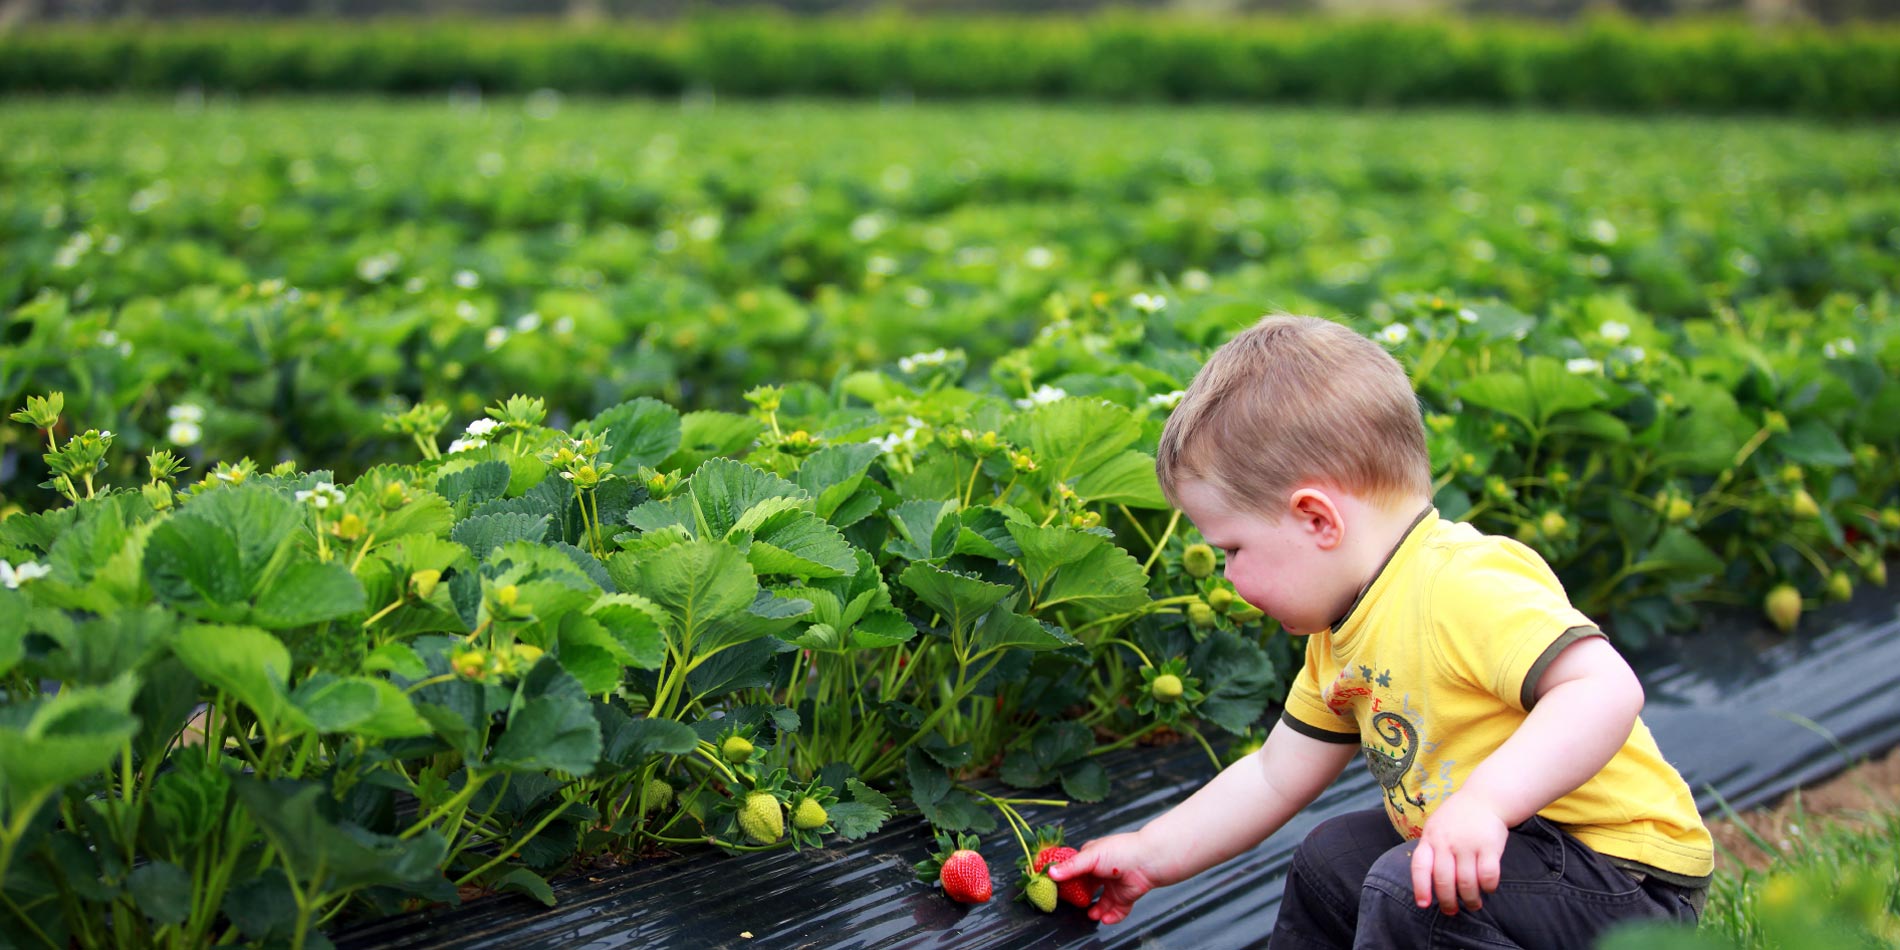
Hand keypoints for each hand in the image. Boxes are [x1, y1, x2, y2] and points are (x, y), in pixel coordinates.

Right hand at [1045, 831, 1162, 923]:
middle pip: (1086, 888)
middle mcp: (1102, 872)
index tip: (1057, 889)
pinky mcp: (1125, 896)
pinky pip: (1116, 910)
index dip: (1065, 880)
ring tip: (1091, 914)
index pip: (1074, 870)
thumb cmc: (1120, 851)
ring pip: (1101, 902)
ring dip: (1095, 910)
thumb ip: (1070, 867)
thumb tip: (1051, 873)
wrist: (1148, 861)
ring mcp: (1113, 885)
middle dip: (1079, 898)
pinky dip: (1111, 916)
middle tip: (1072, 904)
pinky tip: (1105, 918)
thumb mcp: (1090, 857)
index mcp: (1092, 858)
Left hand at [1409, 792, 1509, 914]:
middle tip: (1452, 911)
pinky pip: (1488, 876)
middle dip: (1447, 902)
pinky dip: (1488, 887)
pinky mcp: (1490, 846)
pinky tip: (1488, 888)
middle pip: (1443, 881)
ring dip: (1470, 900)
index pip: (1420, 866)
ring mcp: (1468, 844)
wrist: (1484, 798)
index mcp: (1430, 838)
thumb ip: (1430, 851)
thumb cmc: (1456, 819)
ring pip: (1467, 883)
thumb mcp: (1435, 828)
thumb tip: (1425, 884)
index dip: (1420, 888)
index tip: (1424, 905)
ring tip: (1473, 904)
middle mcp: (1447, 842)